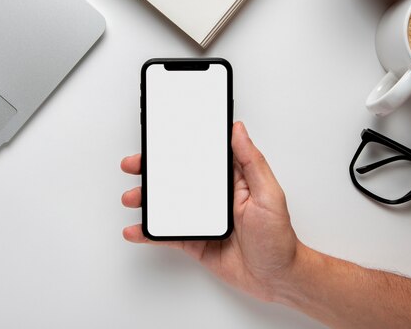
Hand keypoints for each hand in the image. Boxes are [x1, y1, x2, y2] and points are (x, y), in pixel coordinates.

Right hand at [121, 121, 302, 301]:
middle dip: (153, 171)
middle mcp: (214, 197)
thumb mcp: (269, 194)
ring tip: (132, 198)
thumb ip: (252, 162)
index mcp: (231, 180)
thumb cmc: (278, 237)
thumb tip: (238, 130)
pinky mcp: (195, 241)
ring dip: (146, 200)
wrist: (276, 279)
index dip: (179, 147)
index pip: (201, 157)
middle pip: (177, 178)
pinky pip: (168, 234)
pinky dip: (150, 233)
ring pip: (168, 205)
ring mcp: (202, 219)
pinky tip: (136, 230)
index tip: (159, 139)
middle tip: (134, 164)